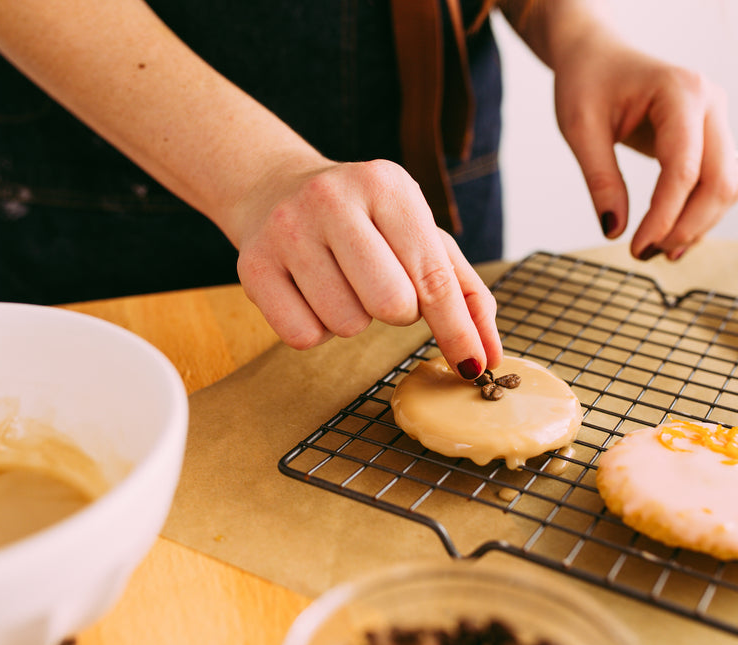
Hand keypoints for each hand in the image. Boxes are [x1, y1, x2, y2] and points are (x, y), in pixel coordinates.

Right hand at [231, 158, 503, 377]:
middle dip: (397, 311)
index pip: (432, 275)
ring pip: (346, 325)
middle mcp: (332, 200)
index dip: (456, 329)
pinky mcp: (250, 265)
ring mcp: (286, 230)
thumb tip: (486, 355)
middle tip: (381, 287)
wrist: (275, 188)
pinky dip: (316, 328)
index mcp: (387, 185)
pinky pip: (302, 337)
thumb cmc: (365, 221)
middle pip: (391, 305)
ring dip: (354, 318)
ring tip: (341, 281)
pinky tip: (311, 292)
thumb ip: (462, 290)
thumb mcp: (418, 234)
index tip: (473, 366)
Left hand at [552, 32, 737, 260]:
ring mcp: (717, 120)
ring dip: (696, 226)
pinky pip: (716, 183)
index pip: (684, 169)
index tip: (636, 248)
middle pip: (721, 182)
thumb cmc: (587, 82)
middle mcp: (711, 104)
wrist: (598, 56)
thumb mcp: (580, 129)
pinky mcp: (712, 137)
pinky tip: (669, 235)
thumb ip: (600, 179)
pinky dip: (697, 213)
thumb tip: (615, 231)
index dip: (664, 216)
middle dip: (687, 227)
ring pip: (726, 187)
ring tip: (655, 250)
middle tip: (646, 253)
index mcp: (682, 92)